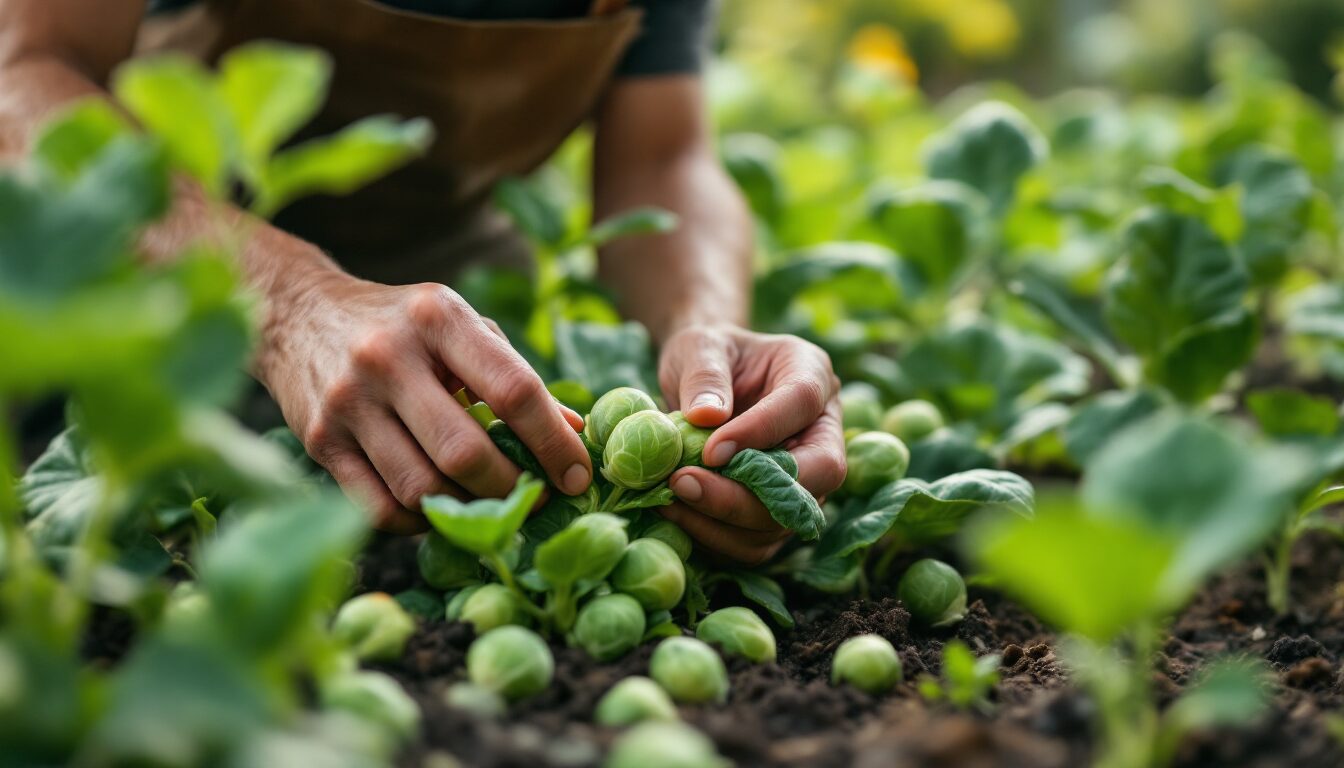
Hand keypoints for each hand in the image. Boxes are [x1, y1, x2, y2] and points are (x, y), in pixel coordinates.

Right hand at [255, 271, 591, 532]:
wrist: (299, 314)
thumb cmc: (403, 325)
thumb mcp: (462, 327)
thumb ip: (515, 375)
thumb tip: (573, 431)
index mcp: (438, 318)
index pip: (513, 391)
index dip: (554, 443)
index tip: (578, 475)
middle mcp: (388, 357)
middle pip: (465, 452)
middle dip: (512, 488)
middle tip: (536, 499)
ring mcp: (348, 402)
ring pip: (421, 488)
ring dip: (467, 510)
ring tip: (491, 506)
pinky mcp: (319, 441)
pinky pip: (379, 508)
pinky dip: (420, 522)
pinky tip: (441, 509)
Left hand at [655, 325, 845, 563]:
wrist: (702, 381)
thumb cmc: (706, 355)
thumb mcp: (699, 346)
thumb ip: (704, 374)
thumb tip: (705, 417)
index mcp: (813, 373)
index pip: (802, 402)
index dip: (761, 430)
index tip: (709, 450)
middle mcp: (822, 428)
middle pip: (816, 473)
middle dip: (749, 491)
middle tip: (683, 484)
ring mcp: (809, 475)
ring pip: (789, 517)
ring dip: (726, 521)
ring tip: (668, 498)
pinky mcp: (782, 509)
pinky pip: (760, 541)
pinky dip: (717, 536)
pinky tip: (676, 513)